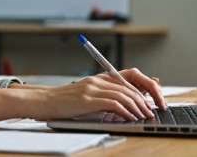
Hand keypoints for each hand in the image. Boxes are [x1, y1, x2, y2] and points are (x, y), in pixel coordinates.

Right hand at [27, 69, 164, 120]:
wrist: (44, 101)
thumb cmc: (63, 102)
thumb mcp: (85, 96)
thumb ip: (102, 97)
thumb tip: (123, 106)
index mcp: (98, 79)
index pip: (127, 80)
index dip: (141, 89)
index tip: (150, 100)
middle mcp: (97, 81)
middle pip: (128, 87)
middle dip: (144, 100)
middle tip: (152, 111)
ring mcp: (92, 89)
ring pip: (124, 95)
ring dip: (138, 107)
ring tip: (145, 116)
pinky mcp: (88, 99)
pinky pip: (113, 103)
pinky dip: (126, 110)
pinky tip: (131, 117)